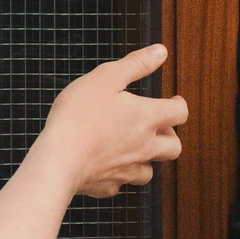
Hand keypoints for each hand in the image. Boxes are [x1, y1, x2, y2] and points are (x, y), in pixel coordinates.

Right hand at [42, 44, 187, 197]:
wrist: (60, 158)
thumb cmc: (80, 115)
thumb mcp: (107, 77)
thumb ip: (136, 64)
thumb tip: (160, 52)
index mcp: (147, 118)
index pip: (179, 113)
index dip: (179, 105)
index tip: (174, 102)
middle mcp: (144, 147)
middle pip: (174, 147)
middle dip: (170, 137)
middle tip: (157, 128)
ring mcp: (128, 170)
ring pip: (149, 170)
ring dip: (146, 159)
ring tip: (133, 148)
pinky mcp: (108, 186)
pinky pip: (120, 183)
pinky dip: (117, 175)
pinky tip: (106, 166)